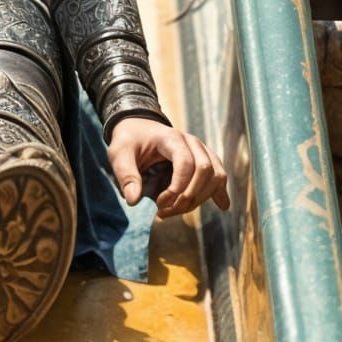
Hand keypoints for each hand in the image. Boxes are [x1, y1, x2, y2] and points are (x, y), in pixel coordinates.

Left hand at [107, 118, 229, 218]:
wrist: (138, 129)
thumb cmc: (129, 141)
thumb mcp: (119, 155)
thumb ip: (126, 176)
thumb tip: (133, 201)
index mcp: (171, 138)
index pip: (186, 163)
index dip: (176, 188)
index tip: (159, 203)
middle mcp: (192, 142)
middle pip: (205, 172)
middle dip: (188, 198)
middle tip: (164, 212)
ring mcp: (202, 151)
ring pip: (216, 176)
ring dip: (199, 200)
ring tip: (175, 211)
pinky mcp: (205, 161)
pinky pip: (219, 177)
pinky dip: (220, 192)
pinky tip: (222, 206)